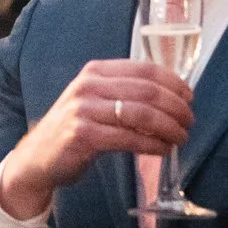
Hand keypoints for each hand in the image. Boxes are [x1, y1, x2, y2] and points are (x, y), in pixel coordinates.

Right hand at [0, 59, 193, 220]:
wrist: (38, 158)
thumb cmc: (75, 129)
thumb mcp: (96, 101)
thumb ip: (125, 94)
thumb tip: (172, 99)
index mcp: (96, 71)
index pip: (145, 69)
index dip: (173, 83)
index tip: (189, 97)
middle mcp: (88, 85)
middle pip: (147, 91)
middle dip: (175, 107)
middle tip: (189, 122)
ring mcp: (83, 110)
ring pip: (141, 115)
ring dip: (168, 127)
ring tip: (181, 137)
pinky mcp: (82, 135)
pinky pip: (128, 138)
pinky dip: (152, 145)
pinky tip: (163, 149)